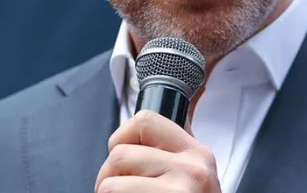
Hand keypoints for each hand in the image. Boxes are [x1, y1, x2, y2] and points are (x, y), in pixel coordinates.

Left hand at [95, 110, 220, 192]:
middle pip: (120, 153)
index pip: (145, 120)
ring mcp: (180, 189)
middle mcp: (193, 168)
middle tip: (117, 192)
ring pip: (110, 182)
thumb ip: (173, 154)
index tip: (120, 160)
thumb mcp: (195, 179)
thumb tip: (139, 132)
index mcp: (199, 154)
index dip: (122, 137)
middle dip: (108, 176)